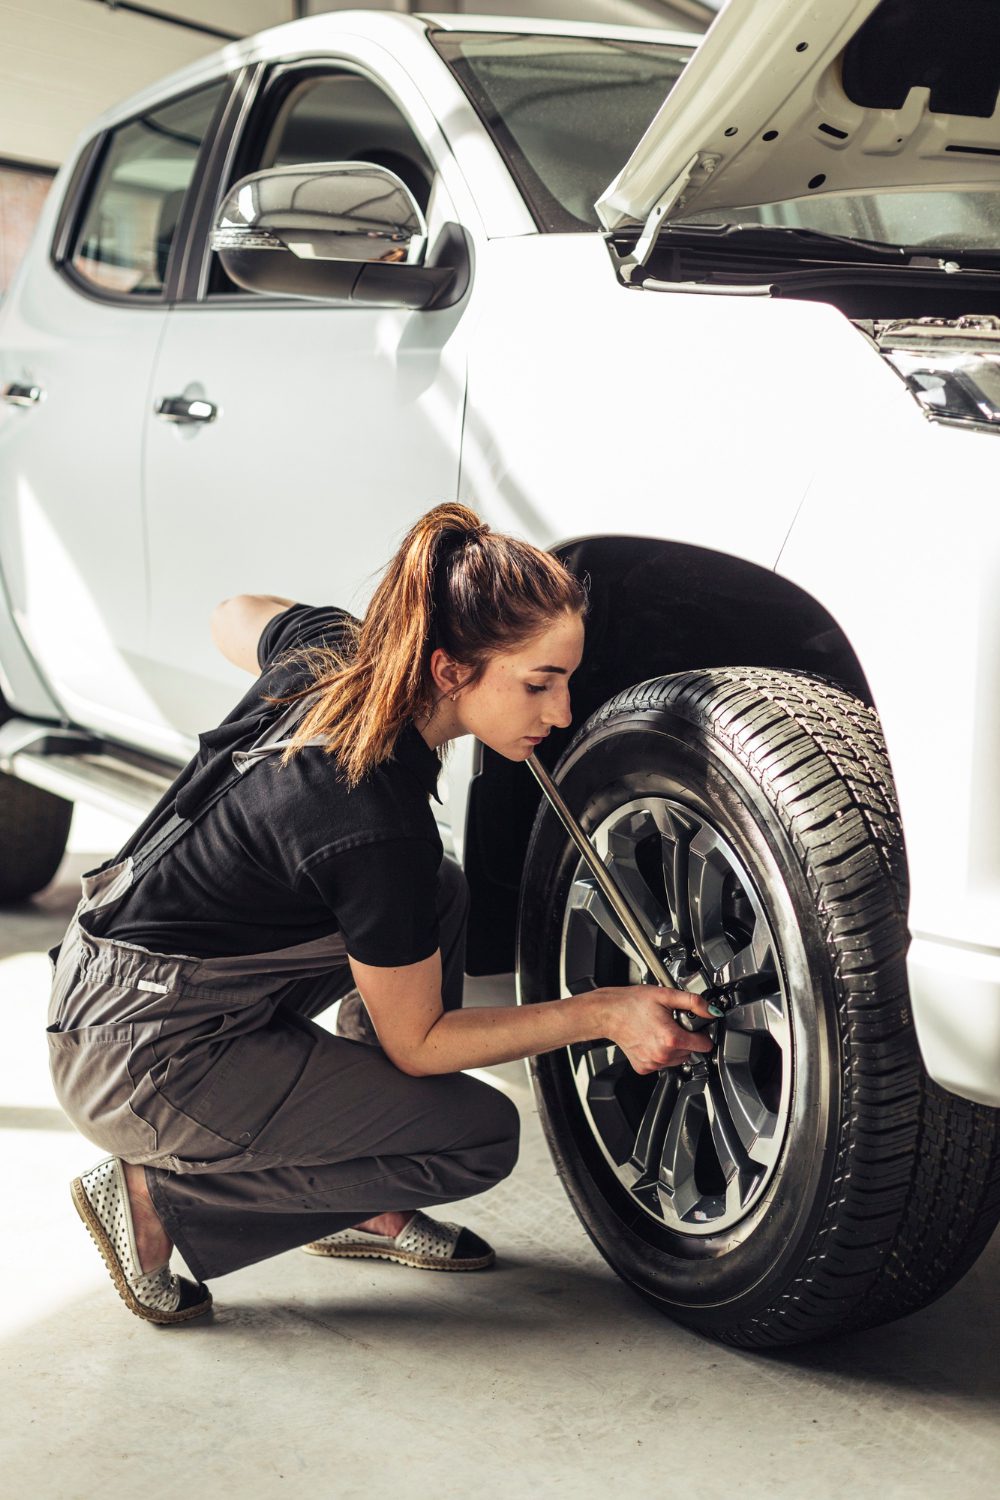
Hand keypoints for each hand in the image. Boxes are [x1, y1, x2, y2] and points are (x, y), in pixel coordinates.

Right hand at [600, 984, 715, 1074]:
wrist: (609, 1013)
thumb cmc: (632, 1003)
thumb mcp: (666, 995)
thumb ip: (693, 1002)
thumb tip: (712, 1011)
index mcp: (671, 1038)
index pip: (704, 1045)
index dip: (701, 1033)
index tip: (693, 1026)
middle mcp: (663, 1055)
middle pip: (691, 1052)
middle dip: (686, 1039)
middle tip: (672, 1024)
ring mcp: (653, 1064)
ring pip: (678, 1059)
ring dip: (674, 1047)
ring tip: (660, 1031)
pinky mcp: (644, 1068)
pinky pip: (662, 1064)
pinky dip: (661, 1054)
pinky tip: (651, 1040)